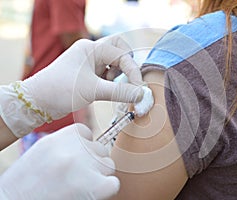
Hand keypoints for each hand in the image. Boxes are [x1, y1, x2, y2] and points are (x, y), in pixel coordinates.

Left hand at [0, 36, 145, 136]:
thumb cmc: (60, 90)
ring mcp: (88, 62)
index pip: (122, 54)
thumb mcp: (93, 90)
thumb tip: (141, 95)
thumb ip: (120, 92)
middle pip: (119, 50)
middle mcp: (90, 52)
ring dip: (118, 75)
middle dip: (126, 66)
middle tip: (127, 80)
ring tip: (110, 88)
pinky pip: (106, 73)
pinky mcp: (87, 74)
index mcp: (91, 48)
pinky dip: (111, 82)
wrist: (37, 102)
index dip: (133, 71)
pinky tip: (105, 91)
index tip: (139, 89)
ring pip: (113, 63)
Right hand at [0, 123, 119, 199]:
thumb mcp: (42, 152)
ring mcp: (84, 166)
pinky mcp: (94, 187)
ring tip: (81, 185)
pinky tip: (91, 194)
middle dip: (92, 162)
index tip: (76, 159)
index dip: (84, 147)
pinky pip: (113, 183)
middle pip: (99, 149)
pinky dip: (106, 190)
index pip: (86, 133)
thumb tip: (88, 143)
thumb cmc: (26, 183)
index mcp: (59, 137)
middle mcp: (73, 149)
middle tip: (77, 176)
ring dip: (99, 175)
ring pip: (108, 164)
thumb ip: (65, 144)